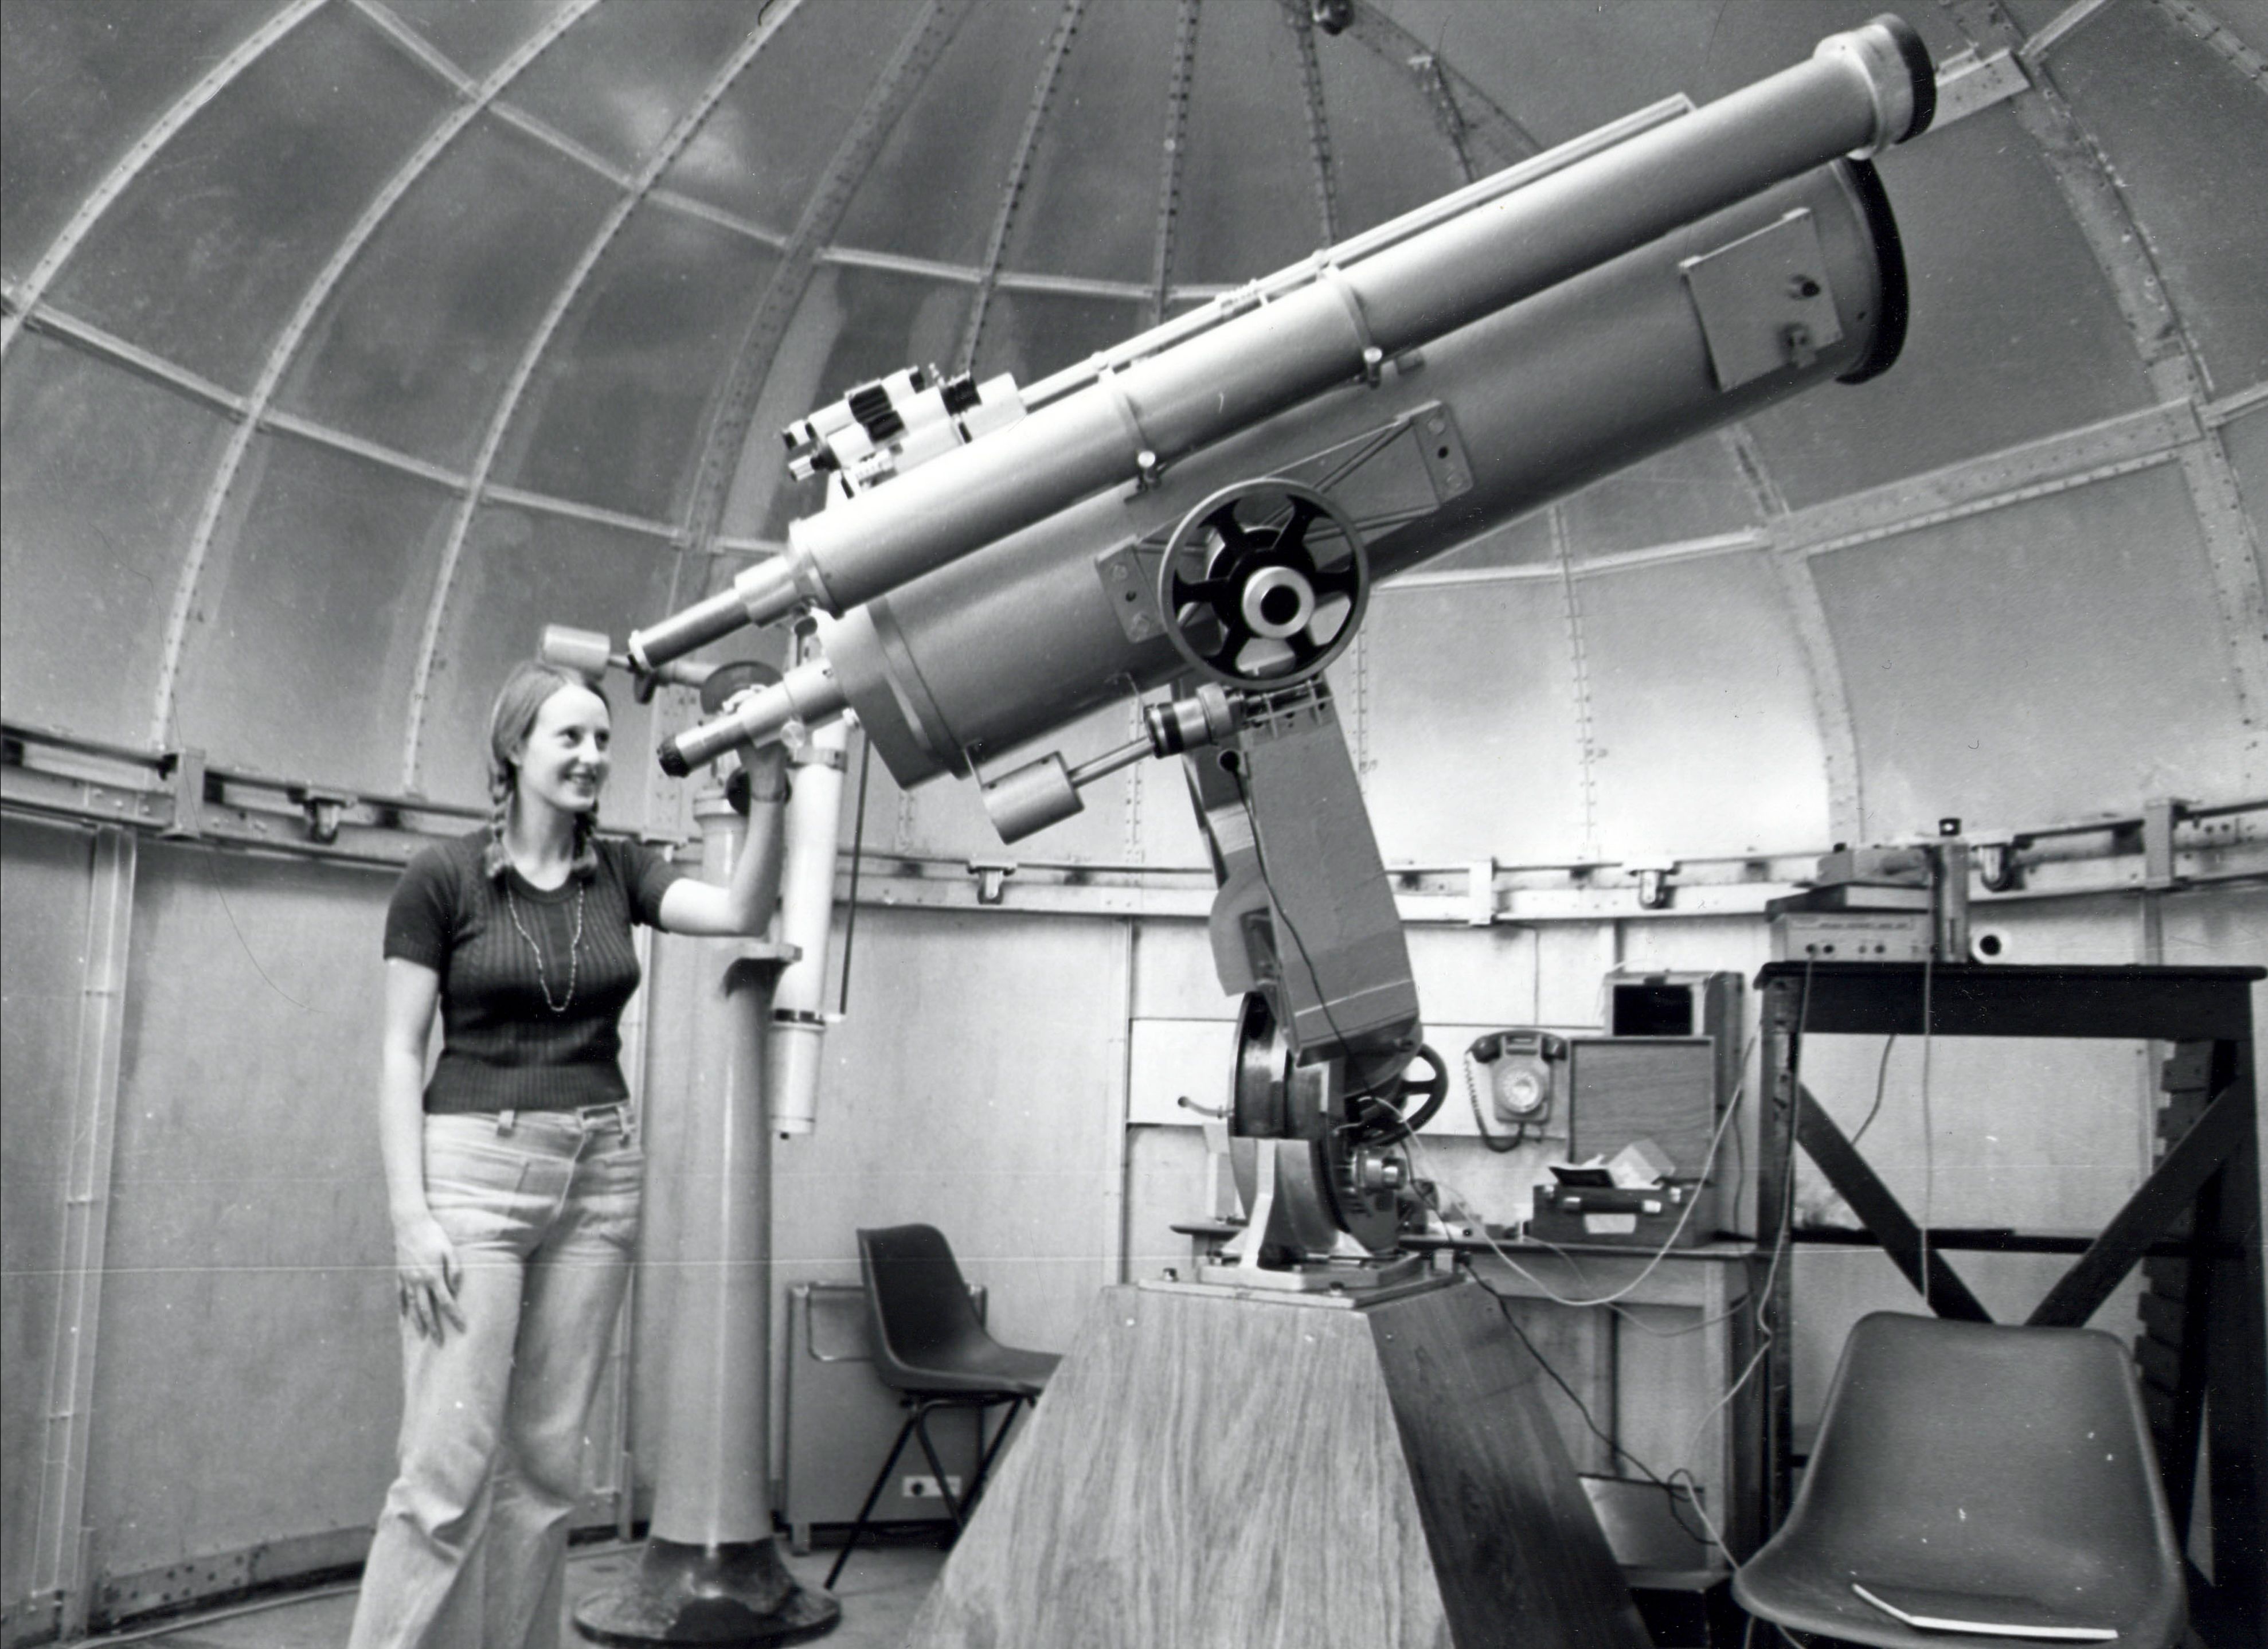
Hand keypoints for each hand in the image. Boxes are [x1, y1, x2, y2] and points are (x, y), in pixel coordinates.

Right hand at [394, 1213, 465, 1342]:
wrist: (410, 1224)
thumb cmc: (433, 1235)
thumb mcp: (449, 1250)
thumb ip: (455, 1270)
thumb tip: (456, 1289)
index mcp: (434, 1276)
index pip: (447, 1302)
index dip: (455, 1316)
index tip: (462, 1328)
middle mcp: (419, 1282)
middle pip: (427, 1311)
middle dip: (434, 1328)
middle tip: (439, 1343)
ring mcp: (407, 1280)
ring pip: (412, 1307)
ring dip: (417, 1323)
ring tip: (422, 1336)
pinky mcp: (399, 1275)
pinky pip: (400, 1296)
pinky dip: (402, 1308)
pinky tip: (404, 1317)